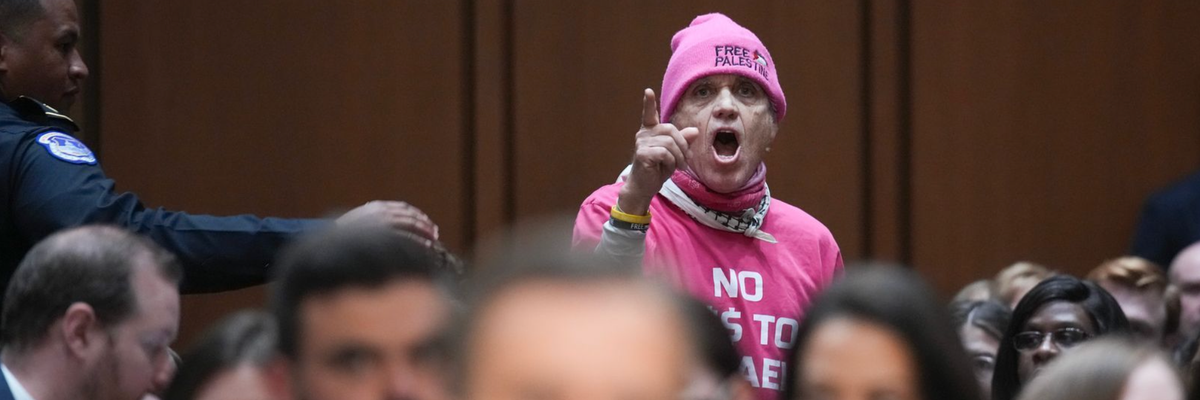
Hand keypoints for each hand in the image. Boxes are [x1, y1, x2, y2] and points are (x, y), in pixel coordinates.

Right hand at [337, 201, 438, 241]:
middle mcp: (381, 213)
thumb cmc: (343, 236)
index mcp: (377, 207)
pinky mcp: (383, 236)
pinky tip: (427, 247)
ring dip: (424, 233)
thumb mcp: (359, 222)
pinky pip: (406, 237)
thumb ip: (375, 221)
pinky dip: (418, 242)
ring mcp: (382, 224)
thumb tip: (391, 227)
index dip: (417, 215)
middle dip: (424, 224)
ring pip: (410, 226)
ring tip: (433, 240)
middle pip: (410, 216)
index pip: (403, 208)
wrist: (329, 242)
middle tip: (434, 232)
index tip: (426, 222)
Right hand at [618, 88, 699, 215]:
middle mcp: (643, 135)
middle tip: (685, 160)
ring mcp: (641, 143)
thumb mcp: (675, 154)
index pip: (649, 115)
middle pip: (670, 130)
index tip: (648, 91)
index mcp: (650, 132)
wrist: (645, 187)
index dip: (648, 103)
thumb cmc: (658, 170)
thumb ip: (682, 142)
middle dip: (682, 145)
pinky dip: (672, 162)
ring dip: (679, 156)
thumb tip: (694, 131)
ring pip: (669, 142)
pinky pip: (665, 152)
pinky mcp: (642, 153)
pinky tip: (670, 169)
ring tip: (679, 166)